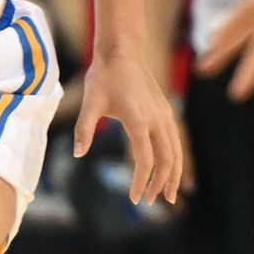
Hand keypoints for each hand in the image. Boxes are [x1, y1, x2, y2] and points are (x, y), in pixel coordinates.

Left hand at [74, 50, 182, 204]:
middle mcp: (157, 118)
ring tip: (168, 195)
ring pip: (176, 151)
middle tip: (147, 201)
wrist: (122, 52)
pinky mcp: (166, 111)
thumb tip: (77, 154)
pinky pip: (175, 140)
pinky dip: (175, 159)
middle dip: (158, 184)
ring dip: (173, 174)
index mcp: (138, 119)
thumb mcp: (89, 102)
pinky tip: (170, 171)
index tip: (134, 199)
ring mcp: (164, 114)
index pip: (145, 159)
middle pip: (165, 160)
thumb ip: (83, 129)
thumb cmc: (103, 77)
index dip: (140, 181)